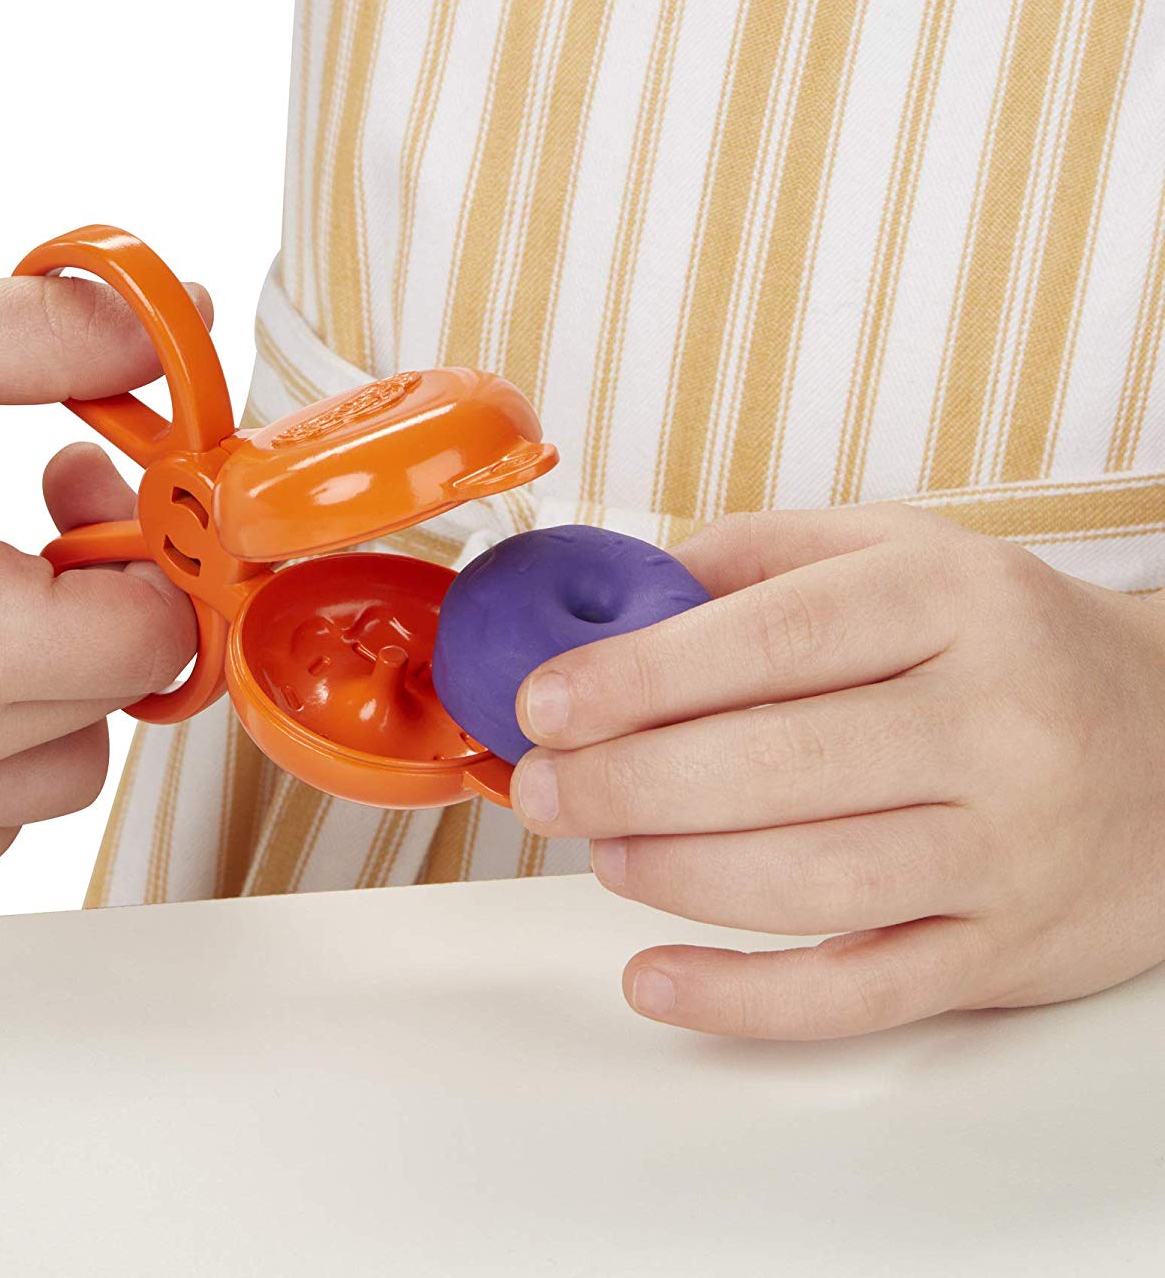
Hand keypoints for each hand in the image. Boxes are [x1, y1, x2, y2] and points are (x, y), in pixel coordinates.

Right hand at [0, 275, 203, 864]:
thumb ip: (77, 332)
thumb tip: (196, 320)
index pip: (154, 643)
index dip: (154, 557)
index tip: (105, 497)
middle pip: (119, 703)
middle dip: (112, 601)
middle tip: (53, 515)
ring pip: (67, 777)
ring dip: (69, 684)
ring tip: (4, 586)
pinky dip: (4, 754)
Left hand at [509, 505, 1164, 1039]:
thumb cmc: (1009, 642)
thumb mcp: (904, 554)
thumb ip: (761, 557)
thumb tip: (620, 598)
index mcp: (952, 604)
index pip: (772, 640)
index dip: (640, 674)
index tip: (547, 700)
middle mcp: (992, 725)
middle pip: (778, 765)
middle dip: (628, 782)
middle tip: (543, 787)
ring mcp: (1006, 850)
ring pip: (813, 883)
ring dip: (675, 874)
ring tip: (598, 850)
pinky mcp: (1005, 953)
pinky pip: (864, 993)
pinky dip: (747, 999)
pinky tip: (657, 979)